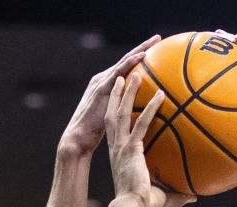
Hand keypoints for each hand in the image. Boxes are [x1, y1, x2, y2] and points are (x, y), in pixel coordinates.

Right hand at [57, 35, 160, 157]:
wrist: (78, 139)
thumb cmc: (95, 136)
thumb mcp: (114, 122)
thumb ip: (124, 116)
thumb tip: (139, 120)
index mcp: (106, 86)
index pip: (126, 69)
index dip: (139, 59)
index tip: (155, 51)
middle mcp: (103, 80)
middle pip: (126, 60)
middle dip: (142, 48)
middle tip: (158, 38)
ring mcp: (102, 82)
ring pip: (124, 61)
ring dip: (140, 50)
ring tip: (155, 41)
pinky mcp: (102, 89)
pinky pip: (120, 72)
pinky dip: (131, 63)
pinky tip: (143, 57)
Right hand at [106, 75, 194, 206]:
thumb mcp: (162, 198)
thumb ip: (177, 194)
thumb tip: (194, 198)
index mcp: (119, 155)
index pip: (115, 129)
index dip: (115, 112)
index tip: (119, 98)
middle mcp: (117, 148)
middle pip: (113, 114)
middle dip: (117, 94)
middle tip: (124, 77)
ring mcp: (122, 147)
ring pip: (122, 112)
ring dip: (130, 92)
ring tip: (137, 73)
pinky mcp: (131, 150)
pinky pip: (142, 124)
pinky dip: (150, 108)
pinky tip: (160, 95)